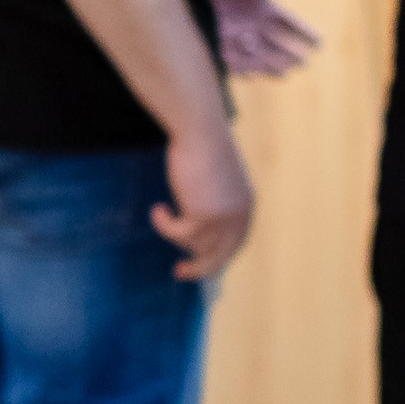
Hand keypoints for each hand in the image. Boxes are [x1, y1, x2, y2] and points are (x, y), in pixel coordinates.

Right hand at [153, 116, 252, 281]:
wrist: (201, 131)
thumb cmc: (203, 145)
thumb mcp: (216, 177)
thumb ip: (216, 198)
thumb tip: (198, 217)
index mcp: (246, 206)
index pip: (235, 242)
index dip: (218, 256)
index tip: (198, 262)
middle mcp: (240, 216)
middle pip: (221, 255)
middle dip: (201, 268)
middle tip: (179, 272)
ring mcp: (223, 218)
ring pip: (194, 244)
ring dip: (174, 233)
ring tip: (161, 212)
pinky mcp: (203, 216)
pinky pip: (177, 233)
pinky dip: (164, 224)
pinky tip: (158, 210)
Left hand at [203, 0, 317, 77]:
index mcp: (261, 5)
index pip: (288, 23)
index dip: (303, 32)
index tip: (319, 43)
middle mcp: (248, 22)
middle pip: (274, 43)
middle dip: (289, 54)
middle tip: (303, 64)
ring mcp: (230, 33)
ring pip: (255, 54)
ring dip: (269, 64)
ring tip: (284, 73)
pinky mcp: (210, 38)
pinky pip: (228, 59)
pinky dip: (240, 67)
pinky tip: (251, 75)